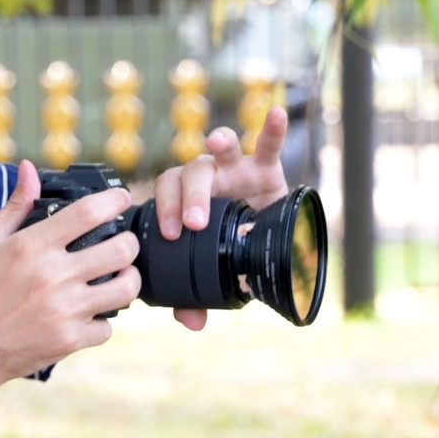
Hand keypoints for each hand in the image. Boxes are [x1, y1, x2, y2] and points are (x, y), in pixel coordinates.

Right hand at [0, 161, 141, 397]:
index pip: (89, 212)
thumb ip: (14, 206)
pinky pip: (108, 327)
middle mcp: (52, 276)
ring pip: (127, 288)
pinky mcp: (70, 340)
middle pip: (122, 249)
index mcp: (31, 247)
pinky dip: (102, 320)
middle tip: (122, 244)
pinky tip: (89, 313)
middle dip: (128, 242)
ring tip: (117, 277)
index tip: (120, 199)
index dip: (114, 200)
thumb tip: (30, 169)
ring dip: (127, 279)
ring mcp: (65, 311)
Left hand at [153, 107, 291, 330]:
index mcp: (182, 203)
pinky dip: (270, 128)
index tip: (171, 234)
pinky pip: (266, 144)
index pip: (164, 196)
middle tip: (193, 222)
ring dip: (218, 148)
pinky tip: (274, 114)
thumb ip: (197, 296)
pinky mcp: (264, 167)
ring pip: (218, 153)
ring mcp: (232, 171)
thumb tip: (192, 323)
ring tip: (219, 146)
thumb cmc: (225, 251)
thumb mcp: (211, 274)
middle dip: (188, 195)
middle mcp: (203, 182)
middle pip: (188, 175)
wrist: (262, 238)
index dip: (165, 210)